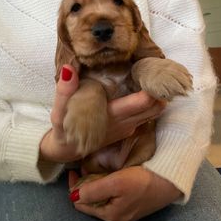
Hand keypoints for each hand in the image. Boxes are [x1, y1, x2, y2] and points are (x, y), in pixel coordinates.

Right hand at [40, 65, 165, 162]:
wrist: (66, 150)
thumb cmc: (63, 129)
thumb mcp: (59, 111)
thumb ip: (64, 91)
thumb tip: (69, 69)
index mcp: (113, 115)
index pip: (143, 102)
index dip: (153, 87)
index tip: (154, 70)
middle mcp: (126, 123)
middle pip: (156, 108)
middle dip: (161, 91)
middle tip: (159, 72)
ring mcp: (128, 128)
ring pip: (154, 113)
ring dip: (158, 98)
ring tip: (152, 79)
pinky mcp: (127, 130)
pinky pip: (147, 117)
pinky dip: (150, 105)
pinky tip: (144, 91)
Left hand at [69, 166, 181, 220]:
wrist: (169, 180)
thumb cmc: (144, 180)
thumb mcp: (116, 183)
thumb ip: (93, 190)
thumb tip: (73, 195)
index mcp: (111, 215)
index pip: (82, 203)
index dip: (74, 186)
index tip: (73, 170)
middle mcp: (116, 218)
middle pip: (91, 202)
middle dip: (84, 185)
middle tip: (84, 167)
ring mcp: (125, 212)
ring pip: (101, 198)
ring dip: (95, 184)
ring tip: (94, 169)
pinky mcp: (132, 204)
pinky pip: (111, 197)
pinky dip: (105, 186)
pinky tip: (107, 175)